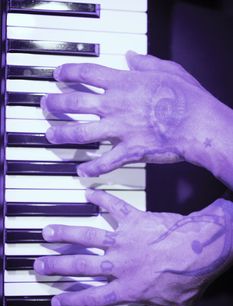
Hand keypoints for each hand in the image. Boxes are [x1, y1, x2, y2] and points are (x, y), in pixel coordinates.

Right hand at [34, 190, 232, 305]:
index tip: (56, 299)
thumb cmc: (188, 278)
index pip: (92, 297)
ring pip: (88, 237)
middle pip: (81, 266)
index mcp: (128, 287)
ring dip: (66, 234)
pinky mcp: (134, 220)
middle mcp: (120, 264)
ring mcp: (124, 240)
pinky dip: (101, 199)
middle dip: (57, 266)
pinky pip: (114, 207)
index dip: (71, 300)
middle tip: (40, 264)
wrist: (202, 248)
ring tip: (49, 231)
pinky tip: (88, 194)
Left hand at [41, 51, 210, 176]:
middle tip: (46, 106)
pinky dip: (91, 168)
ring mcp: (120, 129)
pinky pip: (104, 162)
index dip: (68, 73)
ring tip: (51, 136)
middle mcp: (116, 105)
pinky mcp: (129, 151)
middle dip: (55, 105)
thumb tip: (131, 55)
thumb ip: (145, 63)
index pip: (87, 74)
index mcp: (124, 83)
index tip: (58, 75)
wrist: (198, 124)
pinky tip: (82, 170)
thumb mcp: (167, 69)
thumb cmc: (187, 97)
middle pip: (75, 103)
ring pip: (81, 133)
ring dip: (63, 135)